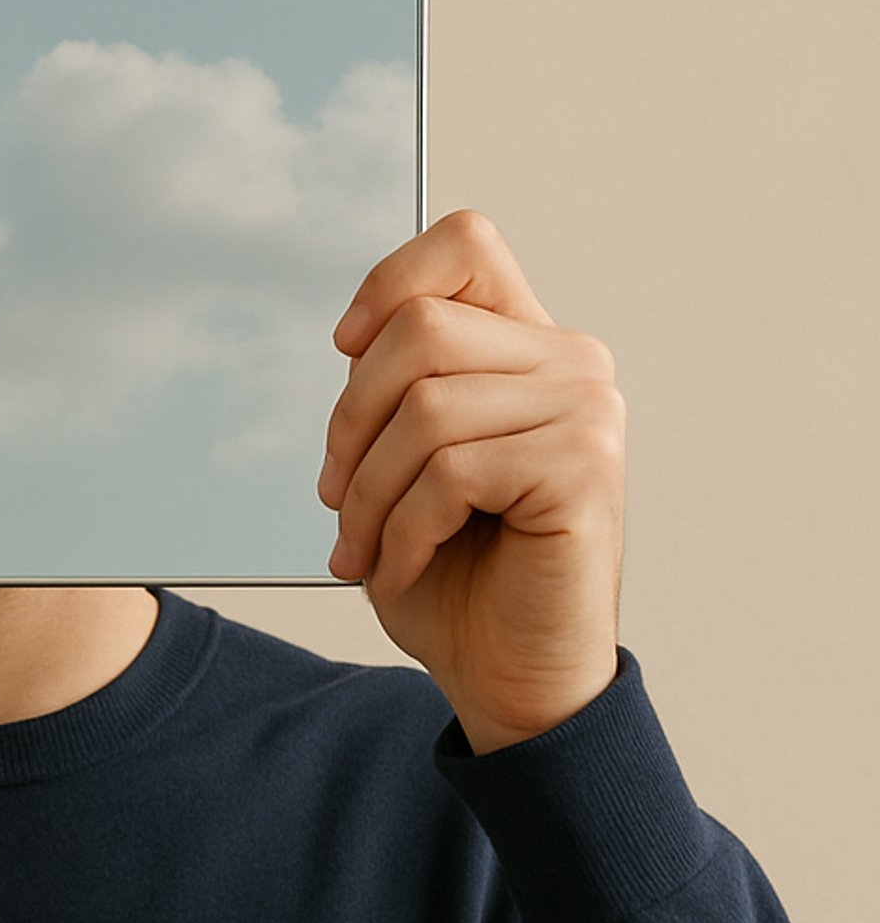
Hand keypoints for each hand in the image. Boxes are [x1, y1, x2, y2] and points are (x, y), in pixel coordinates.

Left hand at [316, 209, 624, 752]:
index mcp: (529, 346)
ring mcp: (587, 412)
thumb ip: (398, 383)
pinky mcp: (585, 468)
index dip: (388, 280)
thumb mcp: (406, 460)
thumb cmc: (456, 574)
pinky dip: (401, 528)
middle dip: (350, 421)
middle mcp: (571, 364)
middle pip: (419, 329)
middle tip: (334, 498)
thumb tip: (355, 334)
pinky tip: (402, 566)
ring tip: (362, 546)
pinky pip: (451, 470)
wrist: (510, 679)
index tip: (345, 349)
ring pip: (424, 405)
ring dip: (366, 492)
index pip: (465, 243)